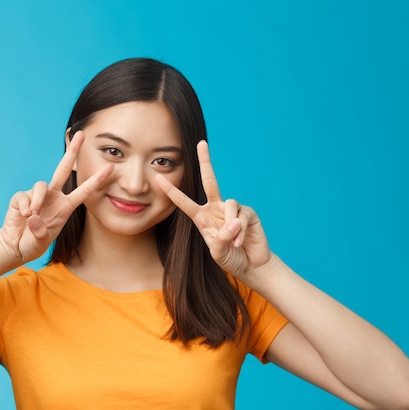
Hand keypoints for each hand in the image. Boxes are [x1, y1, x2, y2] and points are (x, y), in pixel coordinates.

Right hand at [0, 132, 112, 263]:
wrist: (15, 247)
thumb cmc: (33, 243)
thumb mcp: (42, 241)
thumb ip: (40, 232)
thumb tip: (33, 216)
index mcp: (65, 206)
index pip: (84, 191)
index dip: (97, 180)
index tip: (110, 168)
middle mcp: (53, 197)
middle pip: (63, 169)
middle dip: (72, 151)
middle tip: (81, 134)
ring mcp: (37, 196)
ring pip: (41, 185)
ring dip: (38, 200)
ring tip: (33, 217)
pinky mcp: (21, 197)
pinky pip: (25, 196)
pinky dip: (25, 207)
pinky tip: (24, 217)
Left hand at [155, 141, 271, 283]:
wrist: (251, 266)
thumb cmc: (230, 259)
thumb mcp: (217, 253)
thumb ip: (220, 240)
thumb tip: (232, 224)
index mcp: (202, 217)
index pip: (184, 202)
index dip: (171, 191)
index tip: (158, 178)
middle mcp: (215, 208)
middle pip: (210, 181)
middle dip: (205, 161)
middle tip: (201, 143)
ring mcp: (232, 209)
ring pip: (229, 204)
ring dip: (230, 226)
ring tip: (232, 242)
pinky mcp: (248, 213)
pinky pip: (241, 215)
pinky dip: (239, 230)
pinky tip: (240, 241)